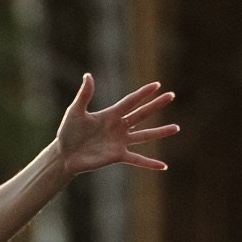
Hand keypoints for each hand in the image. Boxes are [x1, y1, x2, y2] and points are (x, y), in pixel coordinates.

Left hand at [56, 75, 176, 176]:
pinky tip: (163, 166)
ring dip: (161, 132)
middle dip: (156, 105)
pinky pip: (137, 159)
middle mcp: (119, 127)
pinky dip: (150, 163)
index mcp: (111, 114)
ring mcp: (120, 142)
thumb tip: (88, 75)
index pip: (131, 101)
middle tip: (171, 95)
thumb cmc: (68, 132)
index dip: (143, 93)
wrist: (65, 155)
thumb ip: (84, 95)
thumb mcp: (75, 111)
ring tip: (176, 128)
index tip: (157, 84)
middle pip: (142, 113)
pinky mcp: (118, 156)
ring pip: (145, 135)